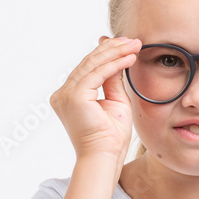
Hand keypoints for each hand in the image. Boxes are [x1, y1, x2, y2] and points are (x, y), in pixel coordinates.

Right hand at [49, 35, 141, 163]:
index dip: (107, 53)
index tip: (126, 44)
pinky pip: (97, 73)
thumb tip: (117, 58)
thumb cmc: (111, 137)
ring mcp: (66, 95)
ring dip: (116, 53)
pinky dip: (115, 64)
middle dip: (113, 49)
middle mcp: (63, 94)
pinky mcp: (74, 96)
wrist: (105, 158)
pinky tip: (130, 58)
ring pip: (93, 65)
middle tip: (134, 41)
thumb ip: (113, 81)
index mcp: (69, 96)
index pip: (88, 68)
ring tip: (135, 46)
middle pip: (89, 63)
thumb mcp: (115, 102)